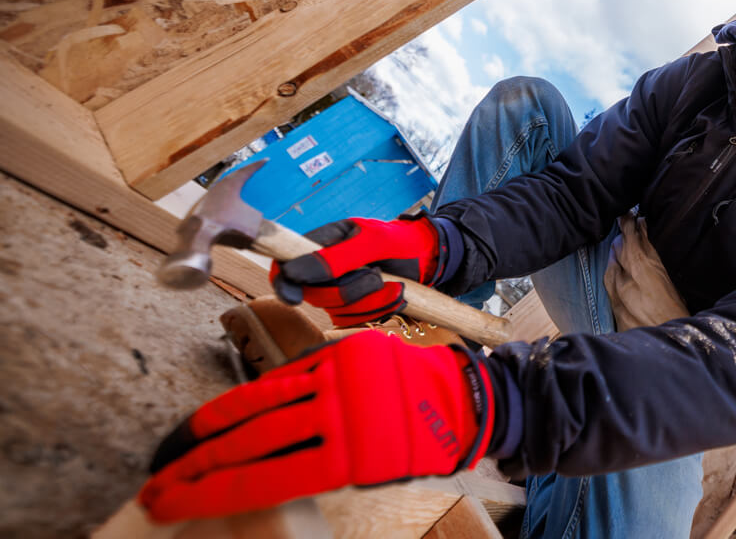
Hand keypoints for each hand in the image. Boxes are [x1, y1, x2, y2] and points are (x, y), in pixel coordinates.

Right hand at [140, 331, 492, 522]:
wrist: (455, 398)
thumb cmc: (411, 449)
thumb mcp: (366, 475)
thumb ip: (310, 470)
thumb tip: (249, 477)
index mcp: (347, 461)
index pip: (258, 483)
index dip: (204, 496)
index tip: (166, 503)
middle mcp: (338, 417)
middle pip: (248, 445)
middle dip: (195, 469)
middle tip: (156, 486)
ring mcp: (336, 381)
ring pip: (256, 406)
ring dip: (208, 432)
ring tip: (174, 454)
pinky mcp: (338, 356)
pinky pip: (280, 377)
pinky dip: (245, 397)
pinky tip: (215, 417)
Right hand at [270, 216, 442, 327]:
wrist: (431, 259)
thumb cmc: (400, 241)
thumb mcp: (372, 242)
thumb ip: (335, 258)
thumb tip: (292, 271)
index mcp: (322, 243)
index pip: (285, 264)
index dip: (282, 282)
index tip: (292, 297)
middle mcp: (324, 269)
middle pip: (313, 295)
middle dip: (349, 291)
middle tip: (376, 274)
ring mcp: (338, 291)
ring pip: (337, 311)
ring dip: (370, 300)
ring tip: (390, 281)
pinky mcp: (355, 309)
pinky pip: (356, 321)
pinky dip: (379, 309)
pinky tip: (394, 294)